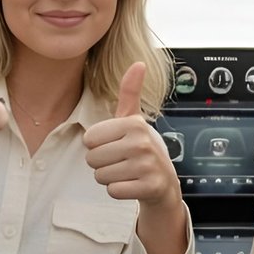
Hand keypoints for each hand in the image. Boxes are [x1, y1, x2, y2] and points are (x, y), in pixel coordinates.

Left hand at [84, 63, 180, 207]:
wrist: (164, 182)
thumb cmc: (141, 149)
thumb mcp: (133, 120)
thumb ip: (130, 92)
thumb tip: (138, 63)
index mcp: (133, 124)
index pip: (89, 139)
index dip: (98, 145)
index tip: (115, 145)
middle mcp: (141, 143)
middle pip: (92, 159)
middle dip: (102, 163)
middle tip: (121, 161)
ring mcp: (146, 166)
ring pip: (100, 176)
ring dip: (110, 177)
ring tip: (127, 172)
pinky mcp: (149, 187)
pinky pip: (113, 191)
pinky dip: (120, 190)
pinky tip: (132, 184)